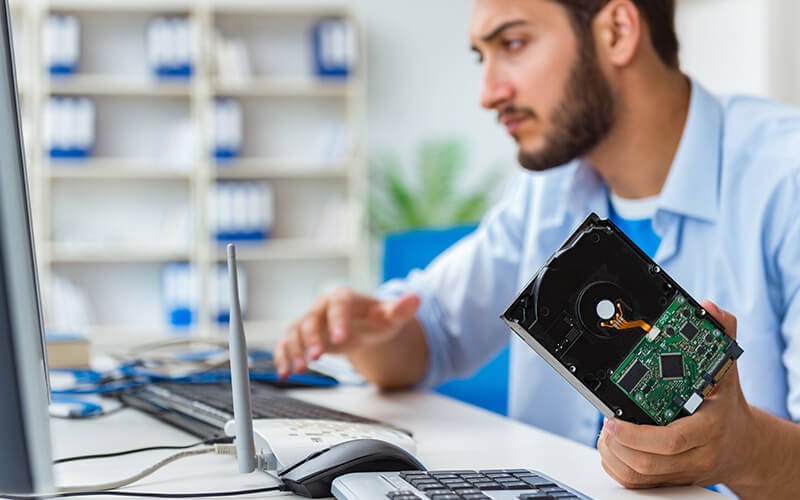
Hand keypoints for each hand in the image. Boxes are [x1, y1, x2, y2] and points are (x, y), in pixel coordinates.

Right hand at [273, 288, 419, 377]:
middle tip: (317, 358)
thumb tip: (416, 299)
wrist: (363, 325)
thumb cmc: (376, 319)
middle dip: (312, 339)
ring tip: (298, 370)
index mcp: (344, 298)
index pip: (338, 305)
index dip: (338, 320)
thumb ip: (402, 310)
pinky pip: (287, 344)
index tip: (341, 338)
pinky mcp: (302, 337)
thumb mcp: (391, 316)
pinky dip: (283, 357)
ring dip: (294, 350)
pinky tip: (285, 372)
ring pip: (295, 332)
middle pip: (311, 320)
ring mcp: (310, 322)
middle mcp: (322, 307)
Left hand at [598, 300, 754, 488]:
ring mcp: (682, 470)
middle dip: (618, 442)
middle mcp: (696, 452)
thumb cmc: (727, 408)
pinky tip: (614, 448)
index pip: (673, 438)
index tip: (614, 419)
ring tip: (608, 434)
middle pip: (648, 461)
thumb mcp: (729, 368)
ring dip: (614, 455)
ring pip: (639, 475)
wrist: (746, 448)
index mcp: (709, 426)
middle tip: (606, 422)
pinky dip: (617, 467)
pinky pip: (637, 484)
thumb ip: (722, 333)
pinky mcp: (670, 480)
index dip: (638, 434)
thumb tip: (708, 308)